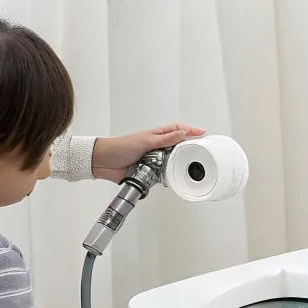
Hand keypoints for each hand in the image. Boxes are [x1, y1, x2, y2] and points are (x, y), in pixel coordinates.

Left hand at [90, 124, 206, 182]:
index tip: (203, 133)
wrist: (103, 162)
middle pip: (177, 147)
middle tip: (200, 151)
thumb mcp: (146, 140)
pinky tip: (171, 178)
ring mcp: (152, 160)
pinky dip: (166, 177)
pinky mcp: (148, 172)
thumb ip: (165, 139)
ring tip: (187, 165)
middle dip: (187, 149)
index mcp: (156, 135)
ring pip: (170, 162)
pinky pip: (161, 175)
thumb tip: (183, 133)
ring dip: (176, 164)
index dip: (190, 131)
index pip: (177, 130)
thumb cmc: (120, 147)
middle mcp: (156, 147)